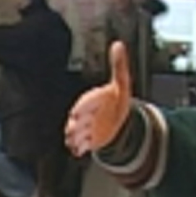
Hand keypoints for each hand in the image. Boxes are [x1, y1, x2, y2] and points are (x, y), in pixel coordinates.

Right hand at [64, 40, 132, 155]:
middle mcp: (84, 114)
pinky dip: (78, 149)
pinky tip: (79, 151)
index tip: (75, 113)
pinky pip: (78, 146)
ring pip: (74, 134)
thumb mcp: (122, 83)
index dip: (80, 109)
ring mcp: (84, 127)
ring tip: (76, 143)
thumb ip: (119, 65)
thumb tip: (118, 44)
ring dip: (75, 139)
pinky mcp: (86, 140)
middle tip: (73, 130)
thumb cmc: (117, 100)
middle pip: (75, 121)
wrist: (118, 120)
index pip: (83, 102)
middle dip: (74, 126)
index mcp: (91, 99)